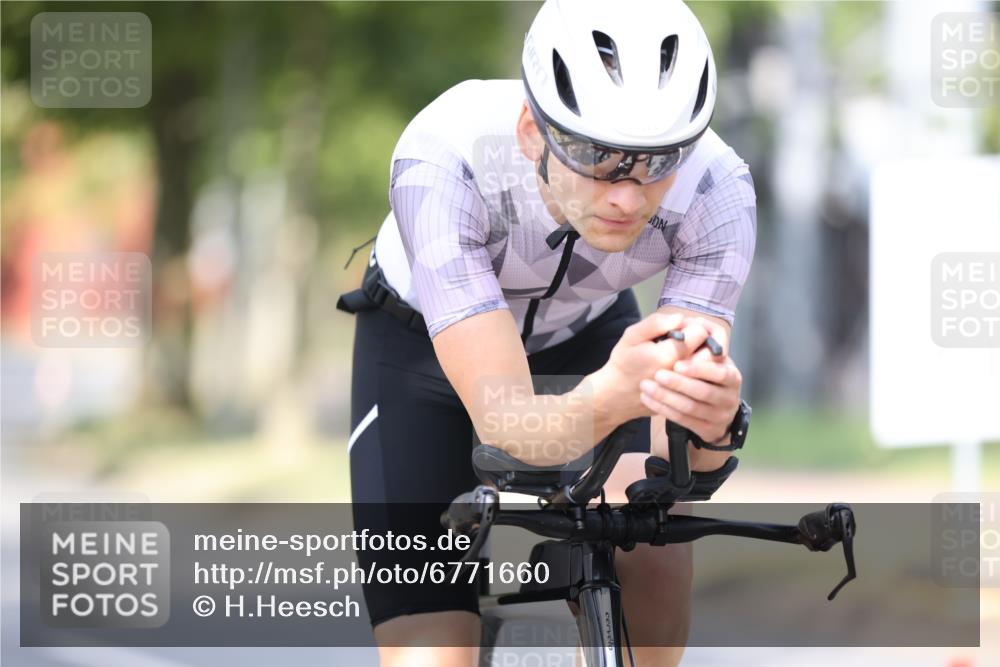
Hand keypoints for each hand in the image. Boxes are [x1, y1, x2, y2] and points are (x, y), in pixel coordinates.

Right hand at [592, 312, 712, 422]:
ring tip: (687, 351)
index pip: (700, 332)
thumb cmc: (623, 363)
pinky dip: (700, 370)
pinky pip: (704, 380)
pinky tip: (686, 366)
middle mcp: (683, 373)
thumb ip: (656, 323)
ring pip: (711, 367)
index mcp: (670, 355)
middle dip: (703, 339)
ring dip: (704, 355)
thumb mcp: (632, 336)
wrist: (617, 395)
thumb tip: (680, 318)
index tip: (680, 327)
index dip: (692, 324)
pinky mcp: (687, 396)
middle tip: (688, 338)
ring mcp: (687, 387)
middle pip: (711, 350)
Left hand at [638, 317, 742, 442]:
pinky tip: (648, 399)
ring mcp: (720, 416)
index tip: (677, 364)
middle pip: (703, 392)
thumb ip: (700, 342)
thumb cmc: (701, 374)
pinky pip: (683, 421)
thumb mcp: (706, 357)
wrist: (708, 407)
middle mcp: (730, 397)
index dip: (698, 369)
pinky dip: (664, 409)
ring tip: (646, 386)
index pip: (719, 373)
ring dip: (666, 397)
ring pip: (691, 408)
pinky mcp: (708, 430)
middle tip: (657, 375)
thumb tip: (688, 322)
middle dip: (678, 384)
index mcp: (732, 375)